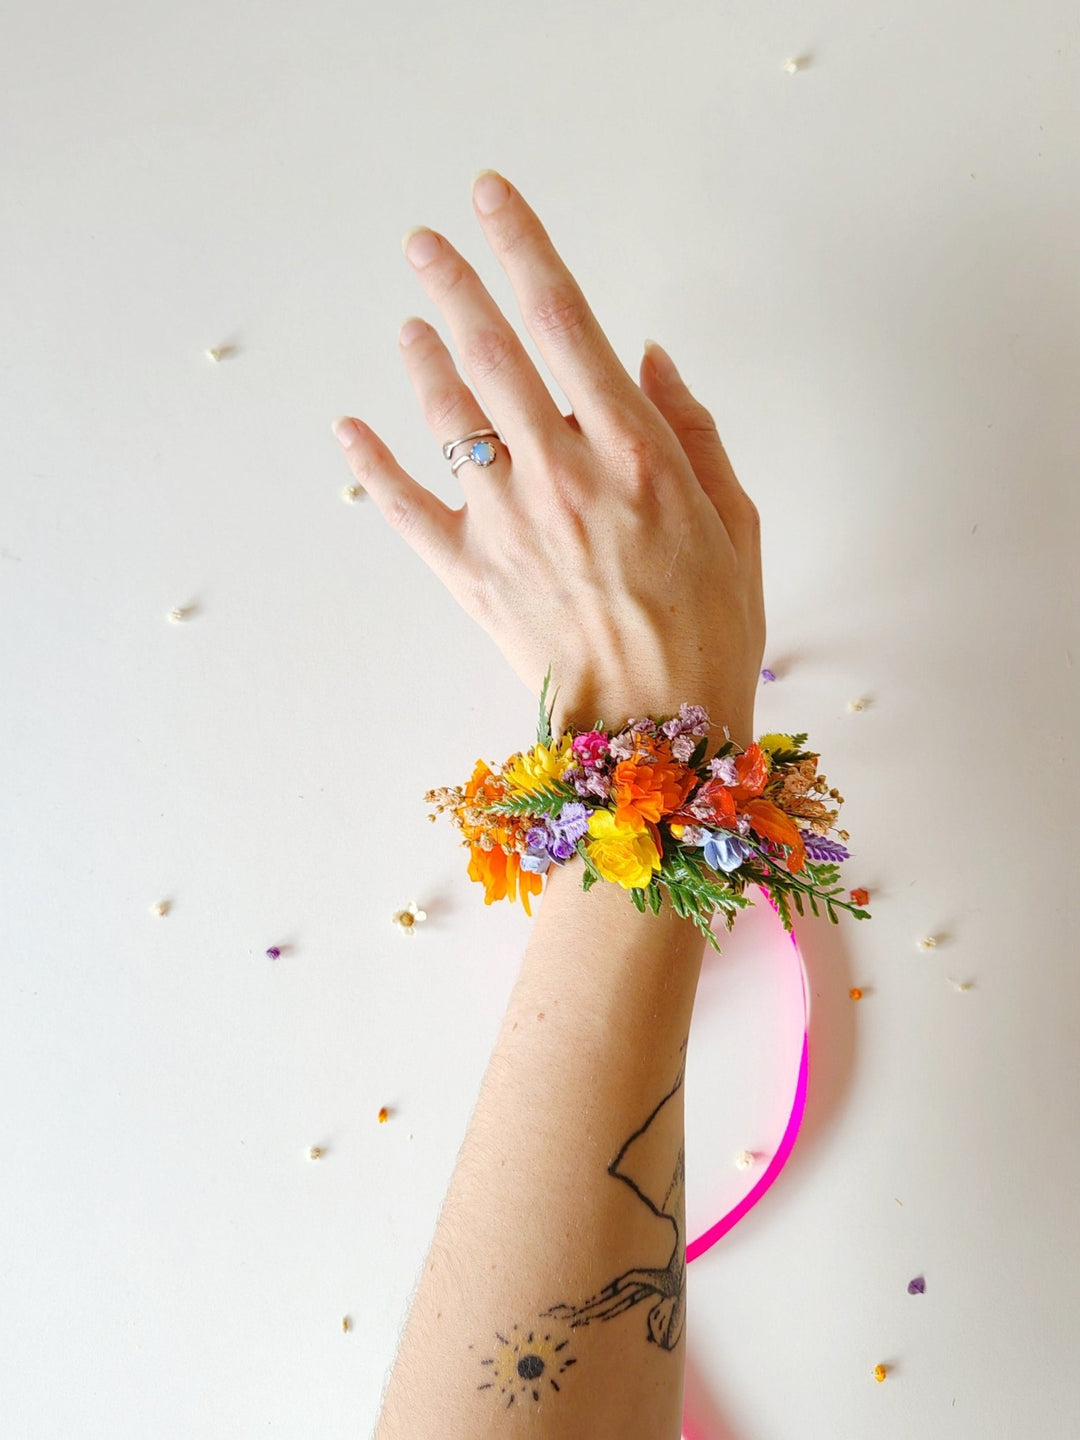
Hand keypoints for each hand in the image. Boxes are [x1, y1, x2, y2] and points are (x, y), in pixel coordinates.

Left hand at [332, 170, 765, 748]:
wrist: (658, 732)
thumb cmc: (710, 628)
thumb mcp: (736, 520)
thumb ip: (690, 429)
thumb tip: (646, 356)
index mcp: (633, 452)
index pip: (566, 321)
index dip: (523, 248)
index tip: (491, 198)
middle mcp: (560, 473)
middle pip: (492, 353)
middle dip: (453, 284)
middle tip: (423, 241)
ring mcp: (507, 524)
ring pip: (449, 418)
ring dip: (424, 360)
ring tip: (409, 322)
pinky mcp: (471, 574)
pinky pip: (408, 510)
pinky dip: (374, 467)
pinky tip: (350, 428)